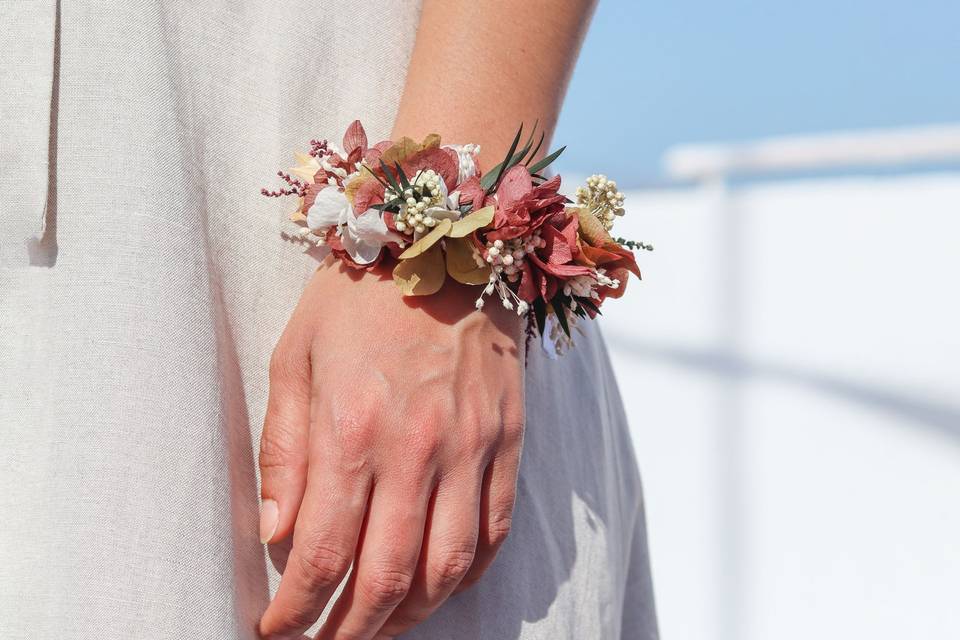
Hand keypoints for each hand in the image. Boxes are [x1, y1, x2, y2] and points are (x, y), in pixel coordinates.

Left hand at [257, 259, 525, 638]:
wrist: (445, 241)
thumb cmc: (357, 298)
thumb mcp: (294, 357)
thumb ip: (284, 450)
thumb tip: (276, 533)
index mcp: (352, 429)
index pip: (322, 553)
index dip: (295, 610)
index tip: (276, 628)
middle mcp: (418, 448)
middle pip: (387, 578)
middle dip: (348, 631)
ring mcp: (472, 446)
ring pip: (447, 568)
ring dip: (409, 616)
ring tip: (377, 626)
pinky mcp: (508, 439)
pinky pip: (495, 530)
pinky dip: (466, 575)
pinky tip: (438, 584)